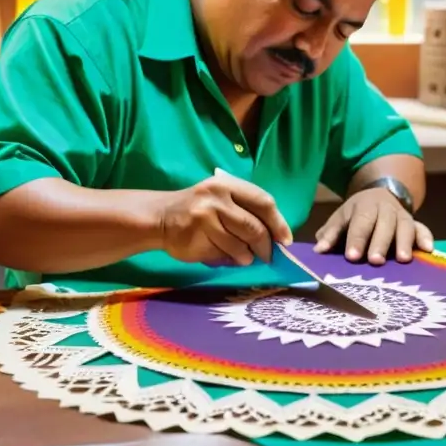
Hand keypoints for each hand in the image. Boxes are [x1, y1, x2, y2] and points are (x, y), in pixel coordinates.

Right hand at [159, 173, 291, 266]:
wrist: (160, 217)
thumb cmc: (199, 209)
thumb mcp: (221, 197)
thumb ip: (246, 210)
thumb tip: (276, 236)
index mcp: (227, 184)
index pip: (263, 202)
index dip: (279, 222)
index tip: (285, 239)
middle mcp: (217, 198)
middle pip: (254, 227)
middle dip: (265, 246)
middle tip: (268, 256)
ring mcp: (205, 219)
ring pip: (240, 245)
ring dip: (246, 256)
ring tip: (244, 257)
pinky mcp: (197, 239)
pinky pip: (223, 255)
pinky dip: (230, 260)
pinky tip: (226, 256)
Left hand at [313, 187, 433, 264]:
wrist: (379, 196)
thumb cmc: (356, 215)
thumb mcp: (341, 219)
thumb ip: (330, 234)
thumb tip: (318, 250)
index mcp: (364, 206)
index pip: (360, 222)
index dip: (356, 239)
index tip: (352, 256)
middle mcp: (385, 209)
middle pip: (384, 224)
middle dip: (380, 243)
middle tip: (375, 261)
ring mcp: (402, 215)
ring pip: (405, 226)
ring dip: (405, 242)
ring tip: (403, 260)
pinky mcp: (415, 224)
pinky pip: (423, 229)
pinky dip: (426, 238)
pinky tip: (429, 250)